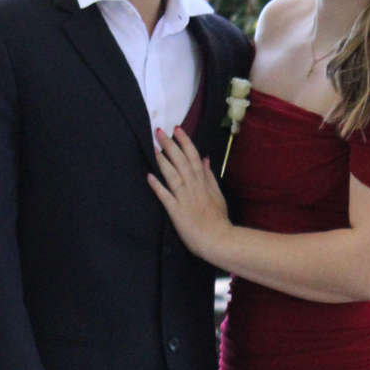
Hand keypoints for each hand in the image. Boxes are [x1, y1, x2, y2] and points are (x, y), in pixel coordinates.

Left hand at [148, 126, 230, 260]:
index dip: (185, 142)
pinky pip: (166, 197)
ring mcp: (185, 199)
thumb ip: (210, 177)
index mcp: (203, 183)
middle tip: (158, 131)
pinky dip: (158, 187)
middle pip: (181, 162)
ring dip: (163, 161)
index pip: (193, 157)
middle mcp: (194, 188)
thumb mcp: (217, 195)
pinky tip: (149, 176)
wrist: (219, 240)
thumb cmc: (218, 220)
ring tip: (154, 148)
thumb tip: (205, 158)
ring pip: (173, 176)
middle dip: (170, 145)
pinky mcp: (177, 212)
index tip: (177, 129)